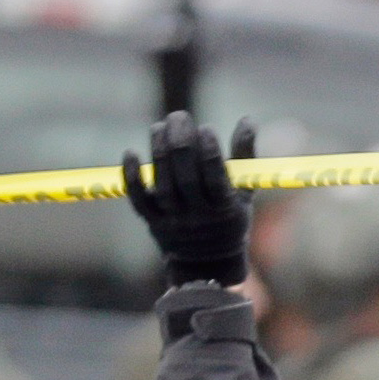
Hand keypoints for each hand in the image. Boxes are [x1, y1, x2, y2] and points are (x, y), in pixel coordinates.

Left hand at [119, 112, 257, 287]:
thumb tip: (247, 120)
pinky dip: (132, 177)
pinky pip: (138, 200)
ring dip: (159, 152)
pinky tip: (131, 152)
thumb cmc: (229, 216)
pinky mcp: (153, 223)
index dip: (209, 153)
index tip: (206, 128)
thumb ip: (245, 156)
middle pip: (186, 179)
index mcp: (224, 209)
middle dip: (181, 144)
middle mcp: (198, 218)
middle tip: (179, 116)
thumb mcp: (244, 190)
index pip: (215, 179)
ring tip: (160, 126)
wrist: (207, 262)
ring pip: (163, 185)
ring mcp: (173, 222)